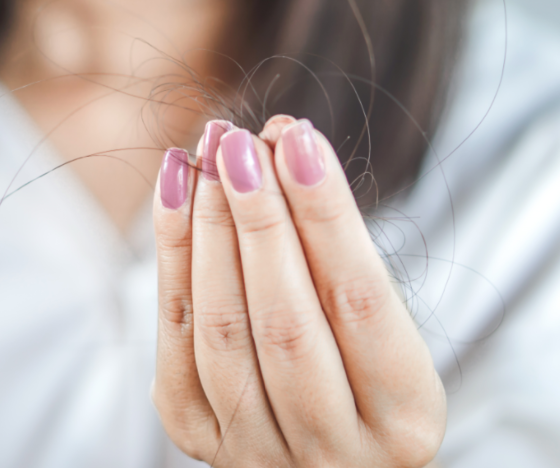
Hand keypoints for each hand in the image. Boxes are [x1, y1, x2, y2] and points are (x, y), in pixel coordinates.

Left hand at [152, 115, 444, 466]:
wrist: (313, 446)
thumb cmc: (358, 370)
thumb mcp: (379, 329)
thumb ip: (336, 255)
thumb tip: (281, 146)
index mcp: (402, 423)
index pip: (359, 302)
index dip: (326, 215)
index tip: (298, 139)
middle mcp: (332, 452)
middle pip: (283, 320)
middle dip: (257, 217)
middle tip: (240, 142)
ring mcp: (256, 450)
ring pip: (221, 328)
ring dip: (209, 228)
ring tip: (209, 155)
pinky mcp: (196, 433)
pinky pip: (175, 338)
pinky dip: (172, 255)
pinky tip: (175, 190)